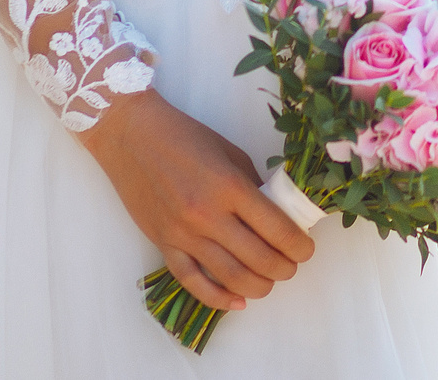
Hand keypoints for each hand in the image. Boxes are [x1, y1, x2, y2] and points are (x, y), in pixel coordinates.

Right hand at [77, 89, 314, 315]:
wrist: (131, 136)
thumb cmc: (185, 137)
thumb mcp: (230, 153)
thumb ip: (254, 187)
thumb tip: (277, 216)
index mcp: (230, 186)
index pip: (277, 229)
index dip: (299, 246)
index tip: (306, 249)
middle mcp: (207, 215)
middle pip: (258, 259)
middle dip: (284, 269)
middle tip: (291, 265)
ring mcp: (182, 234)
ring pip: (230, 277)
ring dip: (258, 287)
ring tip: (269, 282)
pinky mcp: (163, 245)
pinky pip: (192, 282)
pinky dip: (218, 298)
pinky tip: (237, 302)